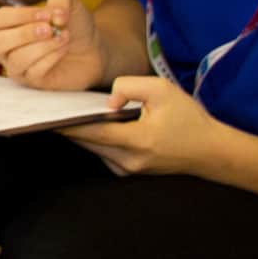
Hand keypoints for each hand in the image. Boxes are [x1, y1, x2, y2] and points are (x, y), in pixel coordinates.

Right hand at [0, 0, 104, 91]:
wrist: (93, 48)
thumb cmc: (73, 25)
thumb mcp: (70, 4)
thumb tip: (55, 15)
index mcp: (10, 25)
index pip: (1, 19)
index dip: (21, 15)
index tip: (46, 14)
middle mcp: (8, 47)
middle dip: (23, 34)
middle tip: (49, 29)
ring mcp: (18, 66)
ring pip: (17, 59)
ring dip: (42, 47)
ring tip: (63, 37)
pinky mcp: (33, 81)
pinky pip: (33, 72)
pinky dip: (51, 58)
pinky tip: (63, 49)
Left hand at [63, 75, 228, 178]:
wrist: (211, 151)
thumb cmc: (189, 119)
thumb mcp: (163, 90)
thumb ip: (130, 87)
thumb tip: (107, 101)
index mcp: (136, 141)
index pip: (90, 132)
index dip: (65, 122)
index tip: (46, 112)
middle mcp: (127, 160)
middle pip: (86, 141)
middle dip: (69, 124)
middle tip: (51, 106)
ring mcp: (127, 169)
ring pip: (93, 148)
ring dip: (82, 131)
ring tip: (68, 111)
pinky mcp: (128, 171)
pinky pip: (103, 153)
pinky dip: (96, 138)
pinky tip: (95, 124)